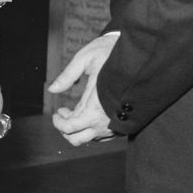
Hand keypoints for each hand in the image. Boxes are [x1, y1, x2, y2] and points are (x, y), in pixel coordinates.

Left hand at [48, 31, 120, 145]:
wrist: (141, 55)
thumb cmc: (112, 53)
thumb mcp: (86, 59)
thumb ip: (68, 75)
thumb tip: (52, 89)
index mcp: (96, 105)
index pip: (71, 126)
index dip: (59, 123)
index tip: (56, 113)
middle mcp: (106, 119)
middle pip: (78, 138)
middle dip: (65, 130)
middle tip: (62, 114)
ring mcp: (115, 123)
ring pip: (91, 138)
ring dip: (78, 129)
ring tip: (72, 112)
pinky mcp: (123, 122)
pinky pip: (104, 135)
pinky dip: (92, 129)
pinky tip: (87, 114)